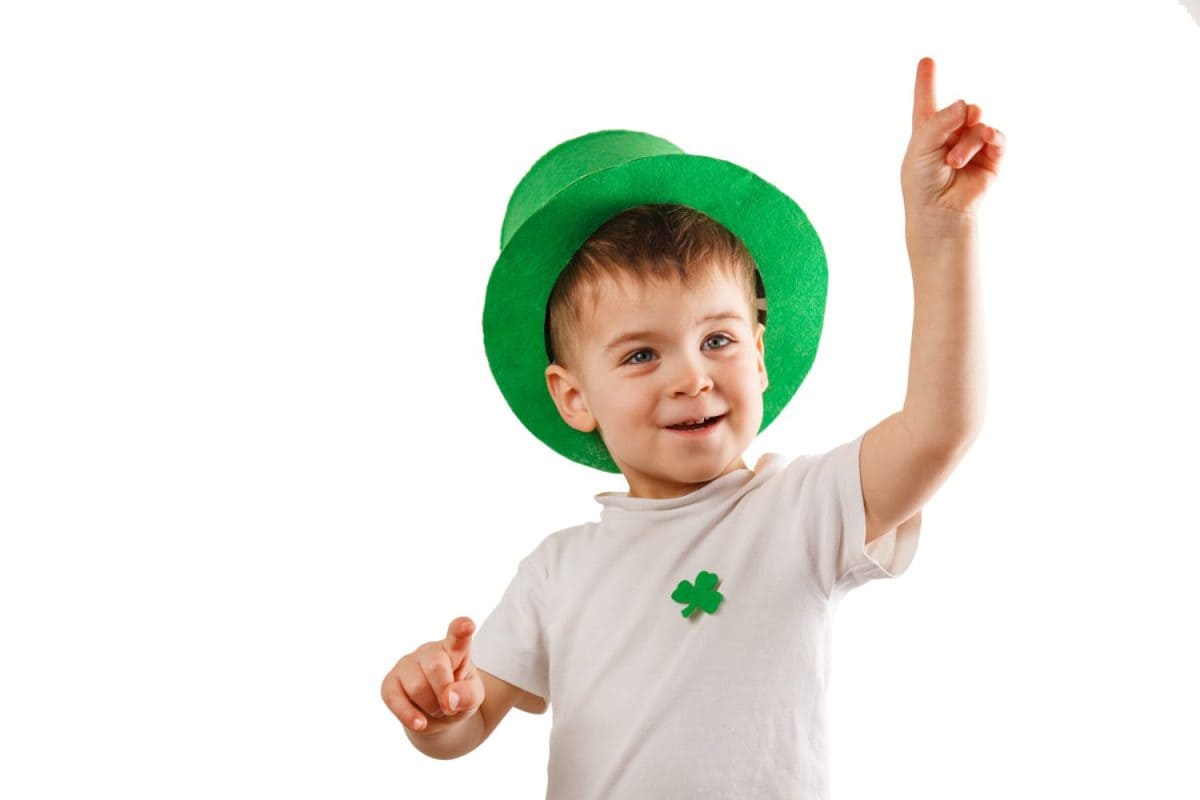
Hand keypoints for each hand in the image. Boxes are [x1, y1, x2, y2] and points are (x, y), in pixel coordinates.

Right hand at [380, 616, 484, 735]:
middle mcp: (429, 651)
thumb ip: (469, 695)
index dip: (461, 629)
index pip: (457, 634)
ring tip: (436, 708)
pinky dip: (409, 715)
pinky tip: (420, 723)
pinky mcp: (390, 683)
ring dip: (431, 706)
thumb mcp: (474, 698)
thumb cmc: (459, 697)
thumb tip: (449, 699)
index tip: (467, 626)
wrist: (438, 715)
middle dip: (445, 692)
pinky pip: (394, 699)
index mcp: (454, 648)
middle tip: (450, 705)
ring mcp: (407, 664)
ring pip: (416, 687)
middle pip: (436, 667)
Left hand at [900, 57, 1005, 218]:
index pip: (927, 101)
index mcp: (927, 132)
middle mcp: (950, 135)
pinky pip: (997, 137)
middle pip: (962, 108)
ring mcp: (972, 145)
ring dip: (967, 142)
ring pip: (978, 125)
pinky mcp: (991, 158)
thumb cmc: (922, 184)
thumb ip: (938, 122)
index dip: (927, 81)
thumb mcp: (920, 149)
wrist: (940, 212)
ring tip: (955, 162)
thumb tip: (965, 106)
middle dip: (958, 118)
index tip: (927, 60)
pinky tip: (987, 140)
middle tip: (951, 138)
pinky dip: (992, 137)